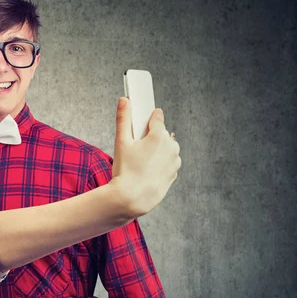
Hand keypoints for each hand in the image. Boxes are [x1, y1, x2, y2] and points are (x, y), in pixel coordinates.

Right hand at [111, 97, 180, 216]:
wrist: (132, 198)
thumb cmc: (126, 170)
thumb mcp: (121, 142)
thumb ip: (123, 118)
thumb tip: (124, 99)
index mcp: (159, 135)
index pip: (157, 117)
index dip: (147, 119)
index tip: (141, 121)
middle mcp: (171, 146)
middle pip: (161, 134)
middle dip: (150, 138)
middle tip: (135, 149)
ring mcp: (175, 160)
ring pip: (165, 148)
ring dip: (156, 151)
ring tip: (140, 162)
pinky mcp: (175, 172)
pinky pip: (167, 162)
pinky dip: (159, 164)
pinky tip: (146, 171)